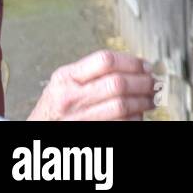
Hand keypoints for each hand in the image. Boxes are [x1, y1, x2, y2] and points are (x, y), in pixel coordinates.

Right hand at [27, 50, 159, 120]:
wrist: (39, 132)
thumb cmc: (56, 108)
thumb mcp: (65, 83)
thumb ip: (93, 72)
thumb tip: (139, 66)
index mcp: (65, 78)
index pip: (105, 61)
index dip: (132, 62)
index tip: (146, 65)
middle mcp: (69, 98)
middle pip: (118, 84)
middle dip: (143, 82)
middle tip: (154, 83)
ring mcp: (77, 119)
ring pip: (122, 106)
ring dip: (143, 101)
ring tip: (151, 99)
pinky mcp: (88, 132)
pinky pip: (121, 124)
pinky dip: (135, 118)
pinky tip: (137, 114)